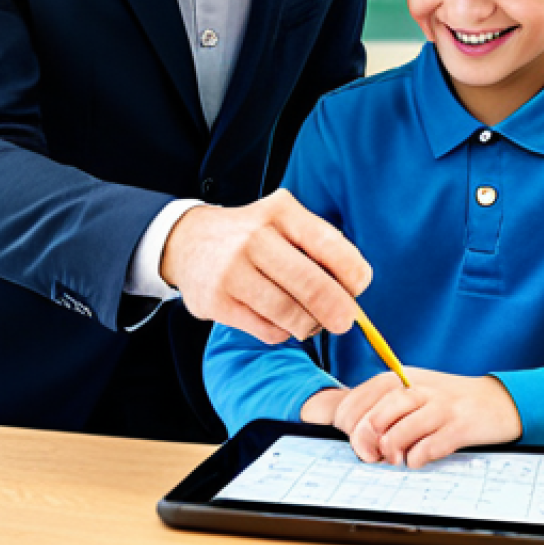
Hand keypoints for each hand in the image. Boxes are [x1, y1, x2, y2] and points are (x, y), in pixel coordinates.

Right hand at [160, 188, 371, 344]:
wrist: (187, 241)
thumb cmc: (250, 235)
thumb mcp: (282, 222)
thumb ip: (318, 249)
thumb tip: (353, 295)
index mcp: (280, 212)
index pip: (330, 246)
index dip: (353, 275)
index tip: (356, 288)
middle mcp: (254, 237)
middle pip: (313, 287)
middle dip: (339, 312)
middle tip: (344, 321)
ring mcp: (233, 271)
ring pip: (292, 315)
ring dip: (309, 325)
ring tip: (309, 321)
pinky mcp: (217, 302)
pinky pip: (268, 331)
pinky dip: (282, 332)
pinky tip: (278, 320)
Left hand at [324, 369, 522, 467]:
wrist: (496, 400)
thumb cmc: (446, 401)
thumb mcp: (413, 392)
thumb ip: (386, 406)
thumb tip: (356, 432)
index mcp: (402, 378)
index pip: (362, 396)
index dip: (349, 421)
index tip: (349, 437)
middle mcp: (419, 388)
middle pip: (378, 415)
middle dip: (366, 440)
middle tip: (369, 455)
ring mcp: (440, 407)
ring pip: (401, 431)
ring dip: (391, 451)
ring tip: (393, 458)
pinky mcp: (460, 427)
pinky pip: (430, 446)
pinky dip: (417, 458)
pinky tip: (415, 460)